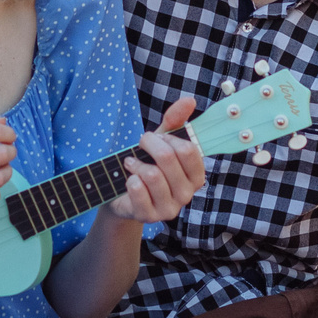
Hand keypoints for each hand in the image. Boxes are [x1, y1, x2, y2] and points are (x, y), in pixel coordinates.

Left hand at [108, 96, 203, 225]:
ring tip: (130, 163)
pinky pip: (138, 189)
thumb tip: (190, 100)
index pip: (189, 150)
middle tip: (140, 146)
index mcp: (195, 176)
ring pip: (153, 174)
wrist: (122, 194)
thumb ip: (174, 121)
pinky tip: (129, 179)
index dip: (168, 139)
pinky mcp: (149, 216)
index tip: (157, 138)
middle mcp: (187, 194)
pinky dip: (129, 179)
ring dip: (135, 163)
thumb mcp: (160, 141)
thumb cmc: (146, 165)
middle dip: (148, 144)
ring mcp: (170, 208)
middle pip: (168, 158)